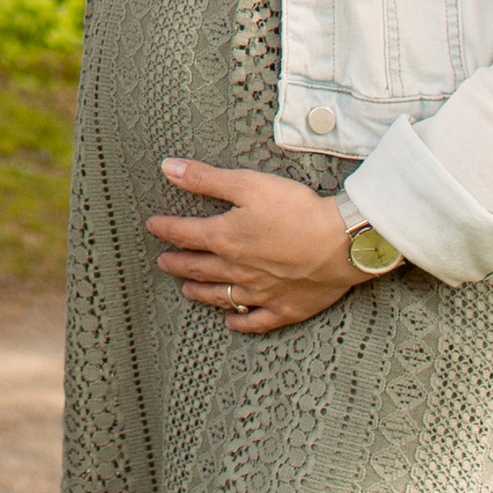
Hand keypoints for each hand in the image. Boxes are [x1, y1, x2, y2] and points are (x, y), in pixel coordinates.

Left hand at [149, 159, 361, 336]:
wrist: (339, 243)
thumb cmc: (296, 210)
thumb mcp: (247, 184)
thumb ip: (206, 179)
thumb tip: (168, 169)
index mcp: (225, 238)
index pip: (186, 234)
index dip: (166, 229)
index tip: (153, 227)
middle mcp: (237, 270)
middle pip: (200, 268)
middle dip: (179, 264)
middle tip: (164, 264)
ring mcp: (261, 293)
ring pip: (222, 296)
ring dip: (202, 293)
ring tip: (187, 292)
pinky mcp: (285, 308)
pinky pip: (257, 321)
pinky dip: (242, 322)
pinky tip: (233, 323)